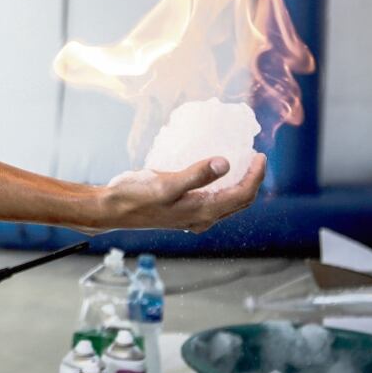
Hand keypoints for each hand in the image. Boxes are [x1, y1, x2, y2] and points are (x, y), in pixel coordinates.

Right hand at [100, 154, 266, 232]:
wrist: (112, 210)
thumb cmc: (135, 196)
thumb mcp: (166, 183)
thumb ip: (196, 174)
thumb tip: (226, 163)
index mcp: (203, 211)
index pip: (242, 195)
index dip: (255, 175)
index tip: (259, 155)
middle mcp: (202, 217)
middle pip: (239, 201)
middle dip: (251, 180)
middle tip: (254, 157)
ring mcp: (192, 217)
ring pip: (226, 203)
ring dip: (238, 184)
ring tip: (241, 164)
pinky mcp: (182, 212)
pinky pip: (212, 200)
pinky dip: (221, 187)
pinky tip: (214, 175)